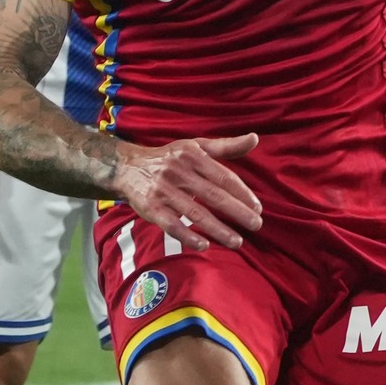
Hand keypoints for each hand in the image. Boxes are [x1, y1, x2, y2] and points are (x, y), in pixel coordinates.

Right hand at [112, 135, 260, 250]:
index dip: (242, 192)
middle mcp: (178, 171)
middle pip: (213, 195)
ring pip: (195, 212)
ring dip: (218, 229)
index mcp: (192, 155)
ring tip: (237, 241)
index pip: (223, 176)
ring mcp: (163, 190)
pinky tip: (204, 246)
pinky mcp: (151, 208)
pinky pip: (171, 224)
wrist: (128, 167)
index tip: (258, 207)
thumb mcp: (196, 147)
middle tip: (256, 225)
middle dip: (237, 211)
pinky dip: (188, 236)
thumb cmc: (169, 158)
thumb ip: (226, 146)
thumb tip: (255, 138)